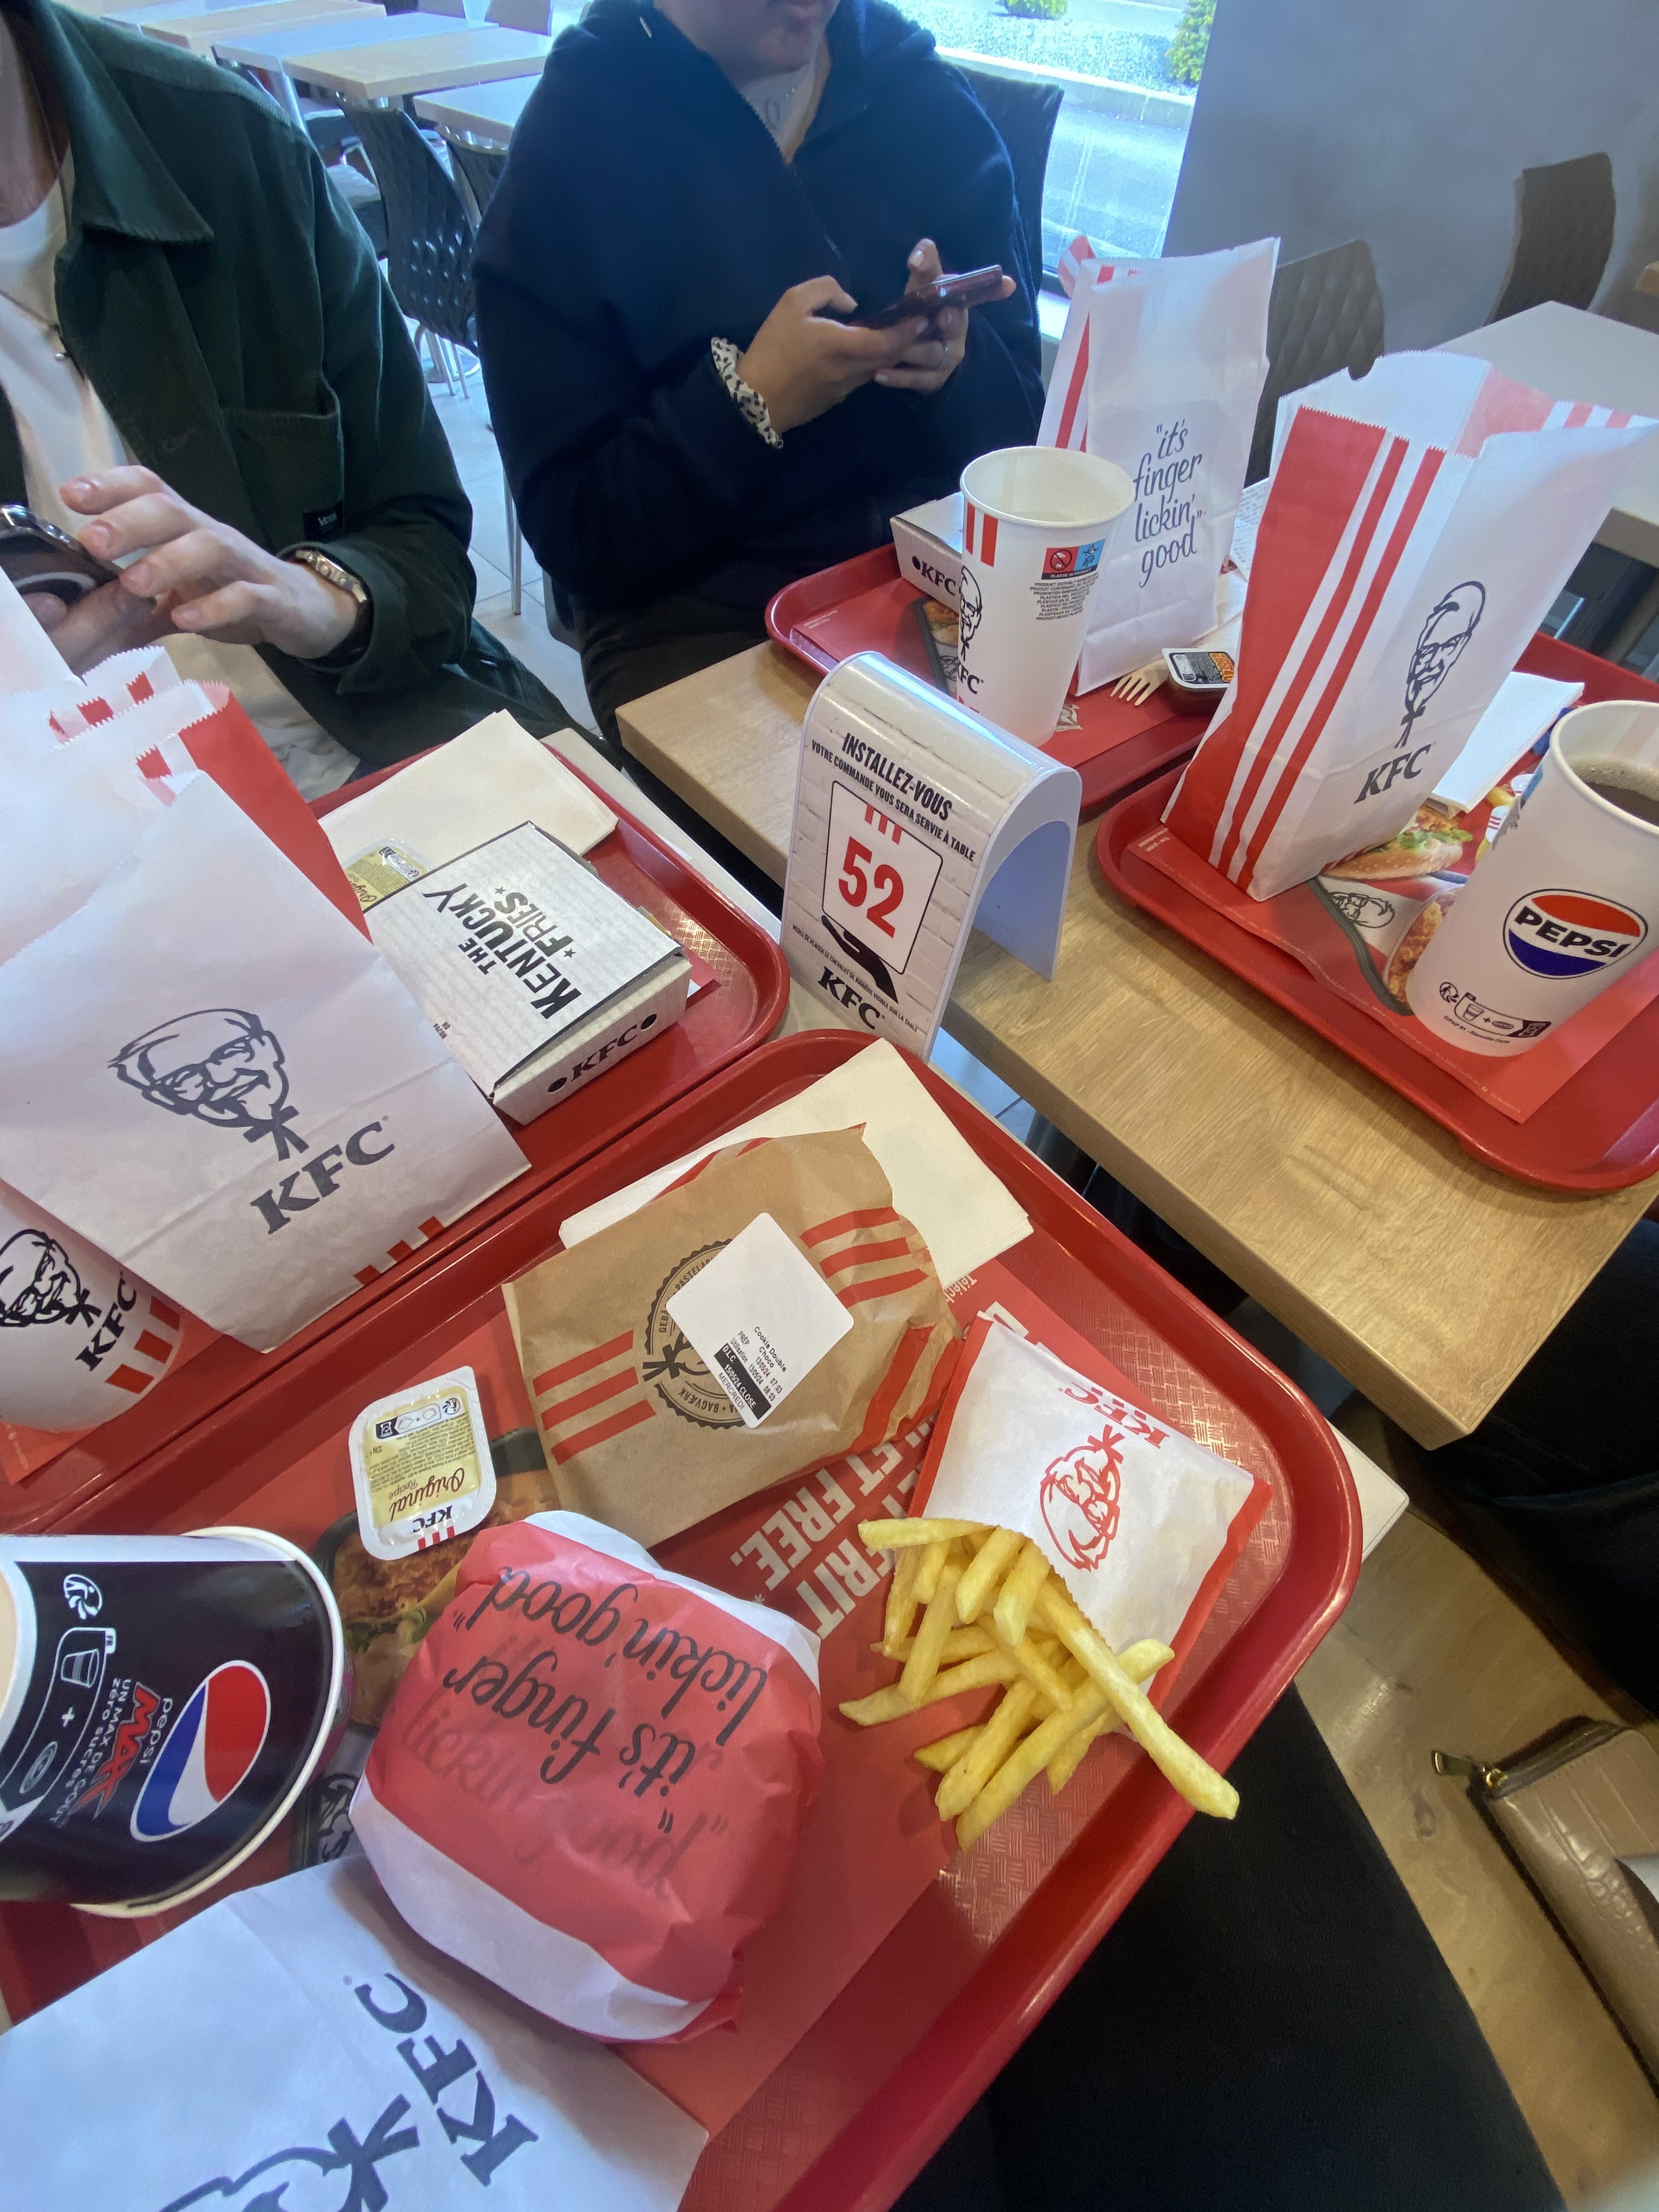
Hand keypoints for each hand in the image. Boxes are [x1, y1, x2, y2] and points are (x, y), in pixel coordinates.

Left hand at [34, 467, 361, 674]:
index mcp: (187, 529)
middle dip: (129, 521)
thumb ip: (134, 603)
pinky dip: (216, 607)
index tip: (69, 496)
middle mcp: (214, 536)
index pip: (149, 488)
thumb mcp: (178, 595)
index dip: (110, 486)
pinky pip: (246, 597)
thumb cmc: (234, 595)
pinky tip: (186, 619)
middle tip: (91, 540)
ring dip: (168, 561)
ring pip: (209, 547)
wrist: (309, 613)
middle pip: (172, 511)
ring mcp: (247, 567)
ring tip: (133, 583)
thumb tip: (81, 611)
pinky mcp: (275, 600)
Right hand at [736, 277, 928, 434]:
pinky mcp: (835, 398)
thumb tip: (851, 302)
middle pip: (890, 357)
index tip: (922, 316)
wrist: (755, 399)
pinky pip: (859, 377)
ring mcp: (845, 388)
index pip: (890, 340)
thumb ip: (826, 291)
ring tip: (895, 335)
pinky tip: (865, 351)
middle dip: (907, 341)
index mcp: (844, 346)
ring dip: (889, 353)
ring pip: (876, 368)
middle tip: (918, 324)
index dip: (909, 329)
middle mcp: (852, 370)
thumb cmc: (773, 348)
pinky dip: (870, 363)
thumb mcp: (792, 303)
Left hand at [873, 239, 1016, 395]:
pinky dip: (897, 377)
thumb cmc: (921, 309)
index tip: (996, 288)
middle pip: (953, 327)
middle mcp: (956, 332)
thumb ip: (925, 264)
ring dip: (911, 350)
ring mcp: (945, 359)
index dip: (989, 291)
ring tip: (890, 349)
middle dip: (948, 323)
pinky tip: (878, 374)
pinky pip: (916, 380)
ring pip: (931, 354)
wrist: (917, 351)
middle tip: (939, 317)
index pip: (972, 295)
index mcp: (958, 305)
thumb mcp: (924, 285)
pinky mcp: (931, 380)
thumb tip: (919, 254)